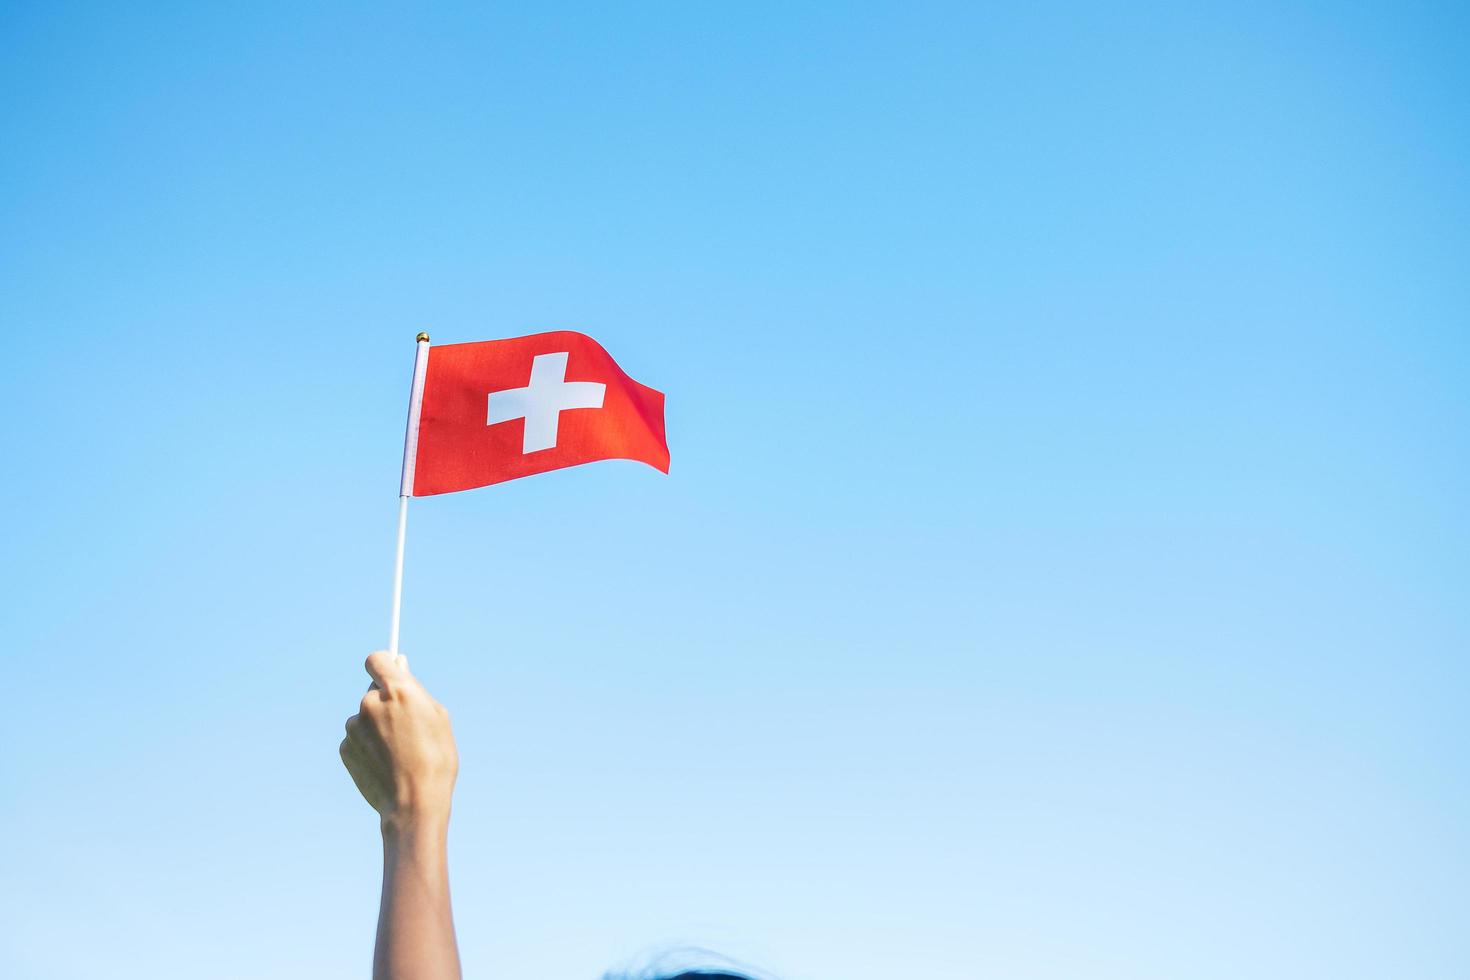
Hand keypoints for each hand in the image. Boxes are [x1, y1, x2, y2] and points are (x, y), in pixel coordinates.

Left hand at [341, 652, 458, 831]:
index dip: (384, 664)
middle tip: (407, 726)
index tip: (391, 671)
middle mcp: (370, 703)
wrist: (414, 803)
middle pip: (373, 691)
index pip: (377, 659)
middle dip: (387, 702)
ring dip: (377, 726)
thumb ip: (415, 688)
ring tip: (399, 751)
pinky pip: (358, 738)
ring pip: (366, 716)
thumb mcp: (437, 717)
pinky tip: (386, 763)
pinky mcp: (345, 748)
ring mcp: (354, 727)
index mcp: (397, 690)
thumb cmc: (435, 759)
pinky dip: (369, 745)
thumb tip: (400, 665)